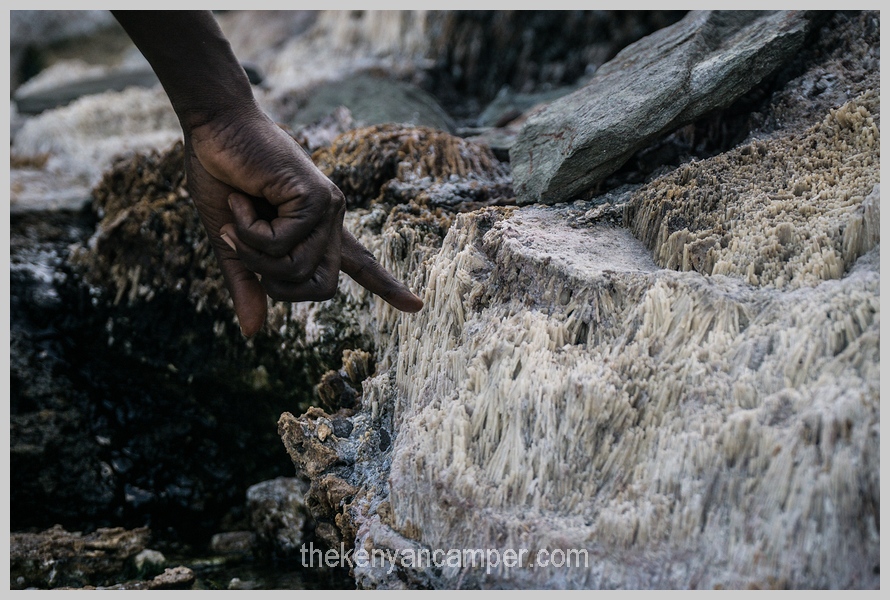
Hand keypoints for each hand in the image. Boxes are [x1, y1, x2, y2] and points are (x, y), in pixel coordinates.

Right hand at [184, 109, 422, 336]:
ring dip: (252, 252)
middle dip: (275, 284)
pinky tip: (243, 198)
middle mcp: (329, 221)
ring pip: (297, 271)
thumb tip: (254, 334)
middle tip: (241, 245)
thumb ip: (248, 284)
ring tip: (238, 214)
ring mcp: (327, 208)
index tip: (416, 305)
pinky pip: (283, 245)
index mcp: (316, 231)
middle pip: (322, 289)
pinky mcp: (317, 197)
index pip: (359, 265)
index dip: (387, 286)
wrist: (213, 128)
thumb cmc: (221, 178)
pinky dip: (250, 231)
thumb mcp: (231, 243)